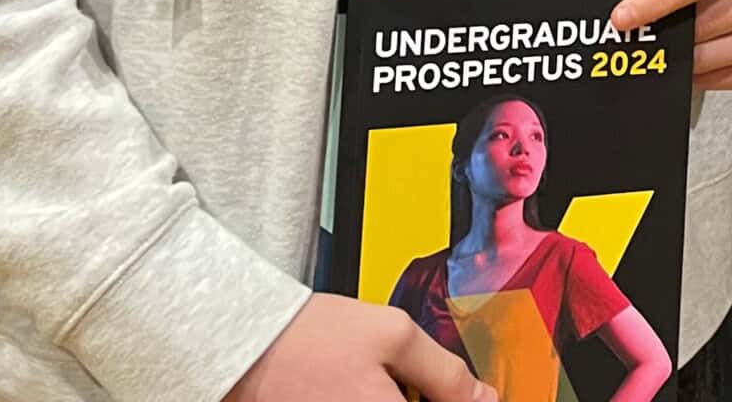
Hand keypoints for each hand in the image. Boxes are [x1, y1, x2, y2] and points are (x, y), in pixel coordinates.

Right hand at [221, 294, 492, 401]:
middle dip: (422, 398)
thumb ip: (446, 373)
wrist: (247, 344)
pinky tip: (366, 389)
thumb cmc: (312, 337)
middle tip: (420, 385)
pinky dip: (375, 399)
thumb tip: (484, 400)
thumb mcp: (394, 335)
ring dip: (399, 398)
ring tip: (381, 381)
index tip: (469, 395)